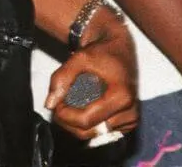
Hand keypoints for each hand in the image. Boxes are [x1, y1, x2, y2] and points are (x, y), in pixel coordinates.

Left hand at [45, 8, 138, 142]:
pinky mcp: (130, 121)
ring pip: (94, 134)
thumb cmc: (103, 51)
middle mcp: (131, 110)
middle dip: (68, 121)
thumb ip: (62, 78)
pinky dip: (90, 125)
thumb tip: (50, 103)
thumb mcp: (80, 58)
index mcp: (122, 96)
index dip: (65, 115)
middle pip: (89, 132)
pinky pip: (104, 133)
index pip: (86, 120)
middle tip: (60, 104)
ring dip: (77, 124)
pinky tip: (85, 110)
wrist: (120, 46)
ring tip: (71, 106)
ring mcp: (131, 118)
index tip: (56, 103)